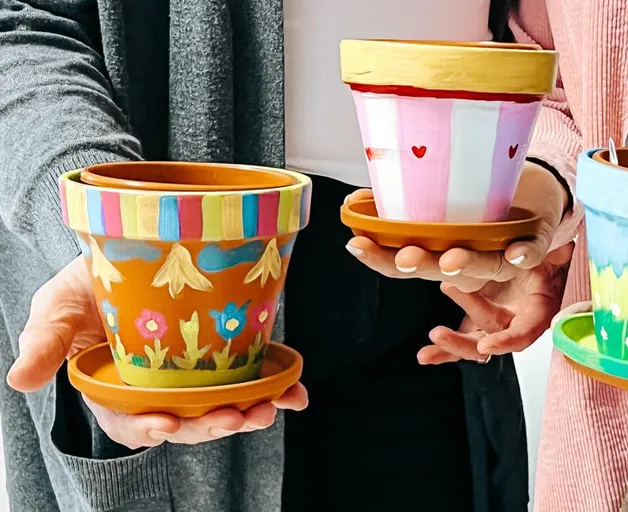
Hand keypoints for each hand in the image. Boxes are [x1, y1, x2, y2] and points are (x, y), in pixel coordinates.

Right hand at [7, 258, 307, 448]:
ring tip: (270, 408)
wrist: (129, 252)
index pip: (131, 421)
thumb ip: (45, 342)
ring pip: (224, 406)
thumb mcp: (57, 308)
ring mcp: (197, 376)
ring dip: (250, 412)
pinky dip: (277, 390)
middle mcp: (161, 389)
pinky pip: (255, 380)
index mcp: (117, 390)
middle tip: (236, 417)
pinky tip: (295, 393)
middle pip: (187, 420)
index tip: (166, 424)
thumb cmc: (85, 286)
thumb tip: (20, 380)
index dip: (148, 427)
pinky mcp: (227, 356)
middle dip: (212, 424)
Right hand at [345, 162, 567, 291]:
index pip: (406, 264)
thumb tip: (354, 200)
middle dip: (422, 264)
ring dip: (468, 264)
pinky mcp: (536, 242)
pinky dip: (525, 253)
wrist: (537, 194)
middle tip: (405, 257)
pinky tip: (518, 253)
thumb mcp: (440, 202)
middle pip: (442, 270)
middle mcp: (470, 263)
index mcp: (442, 254)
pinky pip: (533, 250)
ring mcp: (504, 254)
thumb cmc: (484, 201)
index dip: (380, 258)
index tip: (357, 245)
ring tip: (452, 258)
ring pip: (485, 266)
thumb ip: (402, 208)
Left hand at [417, 243, 573, 363]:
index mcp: (537, 311)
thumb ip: (541, 251)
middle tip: (439, 334)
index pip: (524, 332)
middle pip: (491, 341)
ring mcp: (495, 321)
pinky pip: (462, 335)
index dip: (507, 340)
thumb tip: (536, 251)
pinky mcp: (478, 317)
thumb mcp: (546, 247)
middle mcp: (516, 321)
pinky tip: (426, 356)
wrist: (536, 247)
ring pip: (474, 342)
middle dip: (464, 343)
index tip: (487, 344)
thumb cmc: (544, 248)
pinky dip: (443, 348)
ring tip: (433, 335)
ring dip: (451, 343)